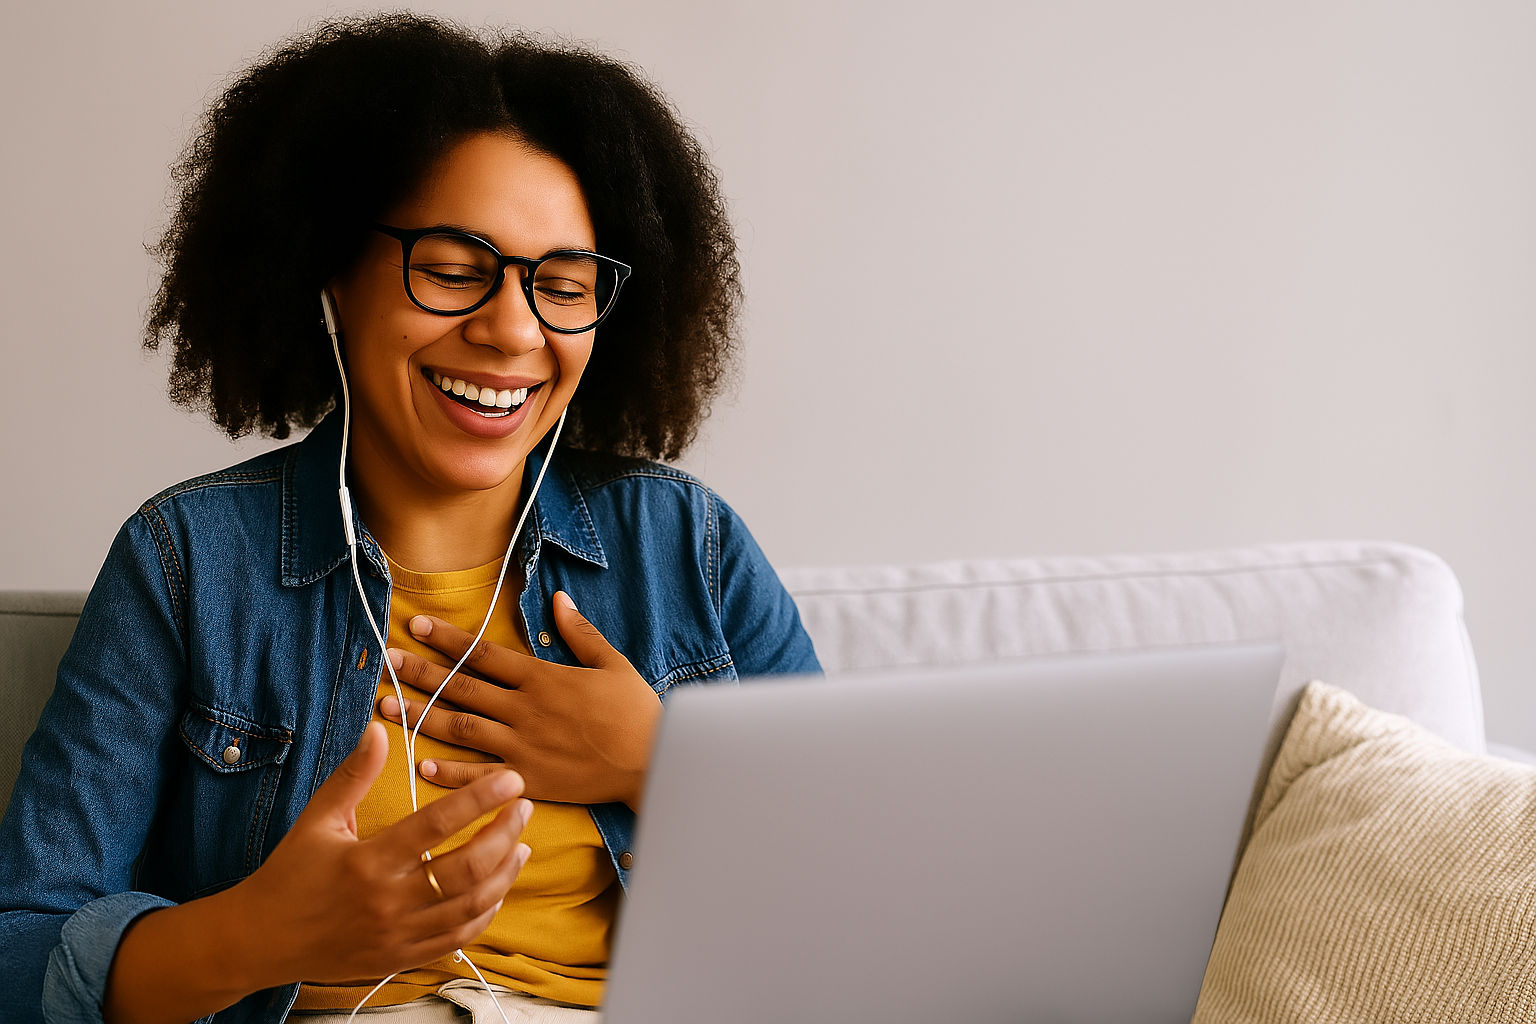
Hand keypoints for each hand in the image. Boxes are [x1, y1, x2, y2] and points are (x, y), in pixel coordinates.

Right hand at [105, 723, 533, 1023]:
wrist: (260, 941)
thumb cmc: (290, 874)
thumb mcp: (317, 818)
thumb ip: (353, 775)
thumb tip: (378, 728)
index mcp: (367, 862)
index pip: (436, 824)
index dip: (480, 799)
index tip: (512, 780)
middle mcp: (387, 901)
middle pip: (468, 868)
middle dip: (506, 834)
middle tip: (524, 807)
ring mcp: (398, 934)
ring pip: (472, 906)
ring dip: (506, 874)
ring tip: (521, 844)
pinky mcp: (401, 958)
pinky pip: (458, 939)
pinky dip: (487, 913)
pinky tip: (498, 888)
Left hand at [380, 591, 662, 809]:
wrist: (652, 762)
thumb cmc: (636, 711)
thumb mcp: (612, 663)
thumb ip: (580, 633)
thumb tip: (559, 600)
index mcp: (542, 678)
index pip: (484, 654)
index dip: (447, 638)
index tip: (416, 624)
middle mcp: (524, 711)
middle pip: (462, 688)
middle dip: (420, 672)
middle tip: (386, 660)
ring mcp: (522, 748)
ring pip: (460, 729)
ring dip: (420, 715)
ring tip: (385, 704)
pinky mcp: (528, 779)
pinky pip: (480, 776)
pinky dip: (449, 772)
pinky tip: (420, 764)